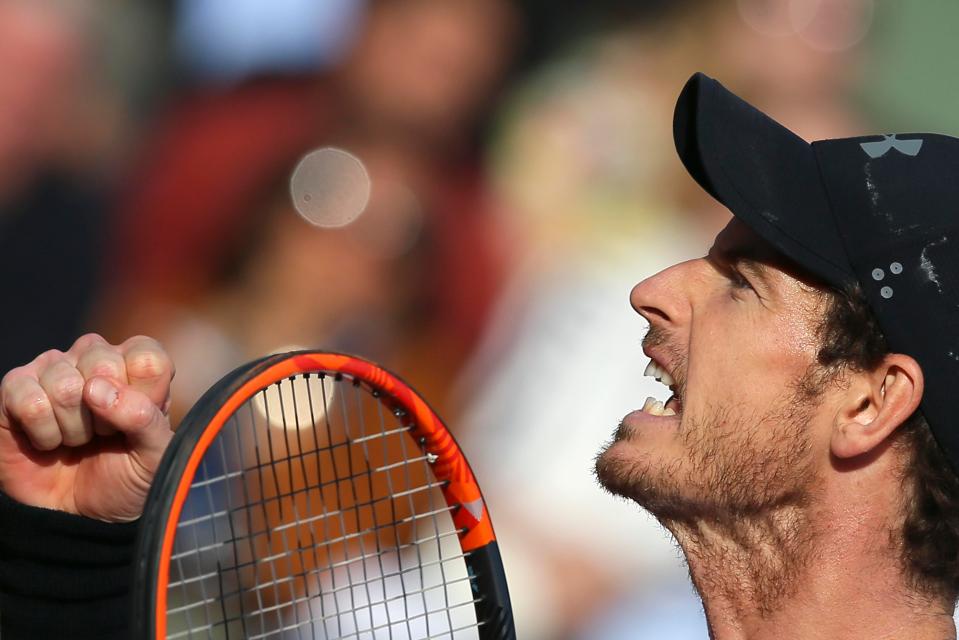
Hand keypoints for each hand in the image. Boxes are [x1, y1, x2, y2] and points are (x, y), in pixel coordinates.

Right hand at [0, 334, 174, 521]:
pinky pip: (29, 401)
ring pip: (64, 385)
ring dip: (74, 429)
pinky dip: (43, 433)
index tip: (138, 423)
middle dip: (105, 417)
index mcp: (136, 364)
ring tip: (77, 440)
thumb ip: (145, 418)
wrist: (84, 514)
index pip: (146, 355)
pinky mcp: (15, 388)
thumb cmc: (128, 476)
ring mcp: (53, 369)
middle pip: (102, 364)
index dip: (145, 397)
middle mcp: (94, 357)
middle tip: (103, 435)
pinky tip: (48, 441)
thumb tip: (97, 388)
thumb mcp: (156, 454)